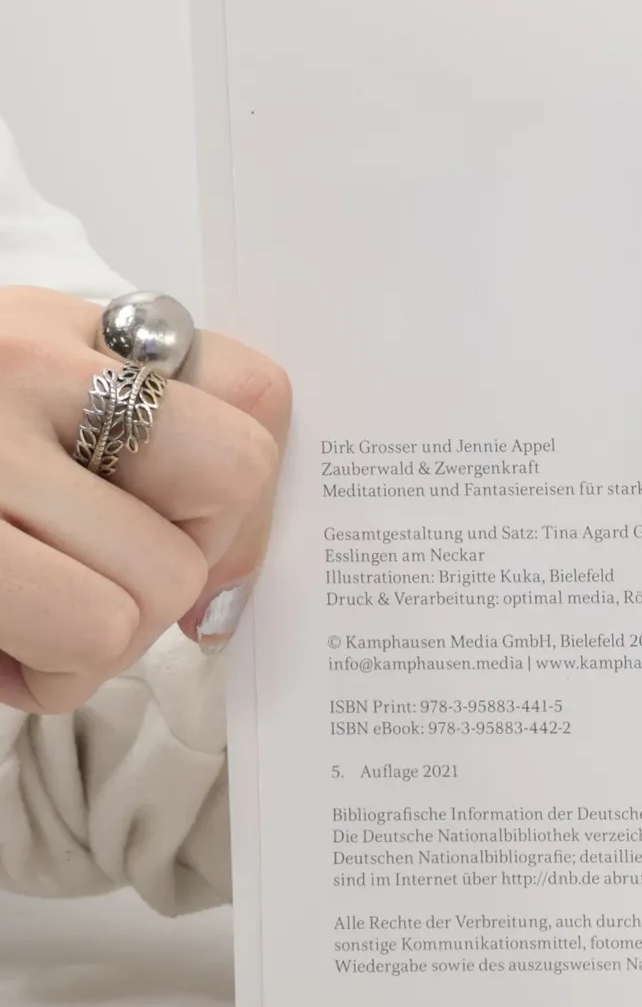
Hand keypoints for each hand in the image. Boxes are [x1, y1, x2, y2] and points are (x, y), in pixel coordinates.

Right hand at [0, 286, 290, 711]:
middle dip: (179, 559)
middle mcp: (9, 374)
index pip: (252, 390)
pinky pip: (74, 651)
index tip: (187, 517)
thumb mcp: (29, 398)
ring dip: (104, 636)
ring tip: (24, 609)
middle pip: (226, 488)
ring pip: (147, 594)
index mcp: (53, 331)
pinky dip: (49, 675)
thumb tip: (232, 576)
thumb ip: (146, 445)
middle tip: (92, 569)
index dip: (241, 479)